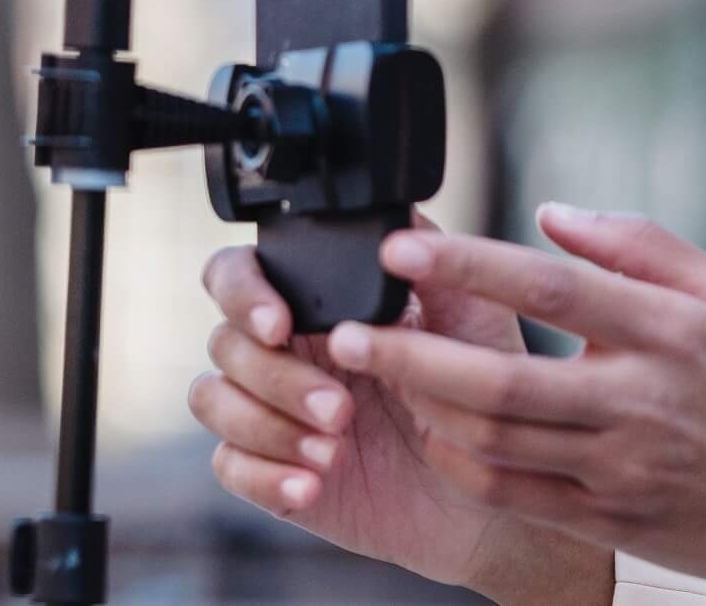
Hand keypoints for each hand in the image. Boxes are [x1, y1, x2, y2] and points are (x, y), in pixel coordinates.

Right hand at [192, 209, 613, 605]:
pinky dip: (264, 473)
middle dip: (277, 376)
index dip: (244, 292)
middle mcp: (289, 349)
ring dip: (268, 424)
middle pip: (226, 341)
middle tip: (343, 408)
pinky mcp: (272, 468)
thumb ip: (431, 262)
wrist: (493, 483)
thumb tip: (394, 220)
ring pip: (213, 399)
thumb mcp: (471, 316)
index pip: (239, 273)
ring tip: (334, 449)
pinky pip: (227, 464)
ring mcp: (274, 409)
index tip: (281, 324)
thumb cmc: (485, 388)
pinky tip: (311, 484)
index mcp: (321, 302)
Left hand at [321, 206, 705, 605]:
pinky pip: (513, 493)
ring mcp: (622, 469)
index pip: (550, 288)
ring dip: (421, 408)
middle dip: (407, 355)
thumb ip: (639, 244)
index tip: (401, 249)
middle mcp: (642, 401)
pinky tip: (434, 429)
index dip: (467, 267)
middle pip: (500, 379)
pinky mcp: (610, 521)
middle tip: (344, 331)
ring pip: (493, 442)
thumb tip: (548, 214)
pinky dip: (461, 462)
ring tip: (378, 373)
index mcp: (672, 331)